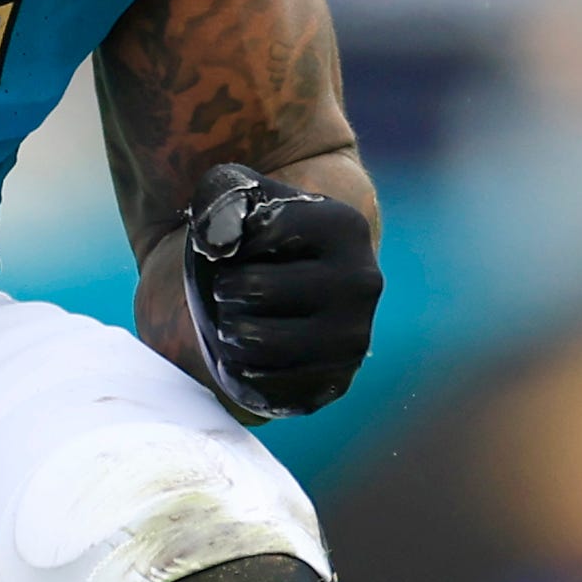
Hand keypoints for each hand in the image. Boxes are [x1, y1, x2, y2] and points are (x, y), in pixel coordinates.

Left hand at [182, 167, 380, 424]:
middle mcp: (361, 282)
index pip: (254, 234)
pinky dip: (240, 367)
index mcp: (344, 227)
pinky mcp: (334, 381)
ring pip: (253, 341)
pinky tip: (251, 350)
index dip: (229, 241)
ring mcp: (353, 336)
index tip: (244, 244)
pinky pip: (260, 382)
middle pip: (251, 290)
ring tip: (238, 317)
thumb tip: (219, 241)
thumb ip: (222, 199)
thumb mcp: (240, 200)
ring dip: (228, 330)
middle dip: (227, 289)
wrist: (293, 286)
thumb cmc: (258, 240)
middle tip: (236, 288)